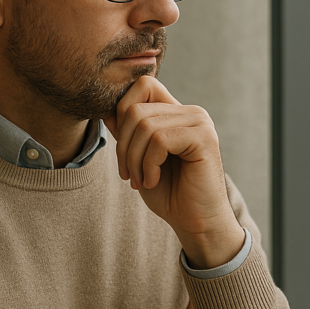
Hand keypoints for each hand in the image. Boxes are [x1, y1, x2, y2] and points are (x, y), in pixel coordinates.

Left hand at [103, 76, 244, 268]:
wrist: (196, 223)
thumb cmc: (169, 193)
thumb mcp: (138, 158)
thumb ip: (127, 132)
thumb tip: (106, 110)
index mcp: (176, 112)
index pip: (143, 85)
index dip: (122, 111)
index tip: (123, 150)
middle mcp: (191, 112)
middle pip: (136, 109)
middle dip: (123, 146)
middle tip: (129, 174)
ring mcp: (200, 123)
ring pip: (145, 125)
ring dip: (134, 159)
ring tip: (141, 180)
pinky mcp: (204, 138)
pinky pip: (160, 140)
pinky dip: (149, 164)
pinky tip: (153, 180)